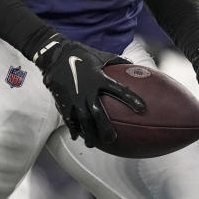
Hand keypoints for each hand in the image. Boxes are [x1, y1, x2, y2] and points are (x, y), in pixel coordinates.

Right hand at [33, 33, 145, 147]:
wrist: (55, 56)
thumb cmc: (81, 54)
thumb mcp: (100, 55)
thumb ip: (116, 60)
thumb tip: (132, 63)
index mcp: (99, 78)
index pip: (119, 90)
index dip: (131, 99)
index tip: (142, 109)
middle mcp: (87, 90)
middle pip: (98, 113)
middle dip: (105, 128)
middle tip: (112, 139)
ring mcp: (74, 97)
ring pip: (82, 119)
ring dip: (88, 133)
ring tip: (93, 144)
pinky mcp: (63, 100)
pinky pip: (68, 117)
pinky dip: (73, 128)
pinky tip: (77, 136)